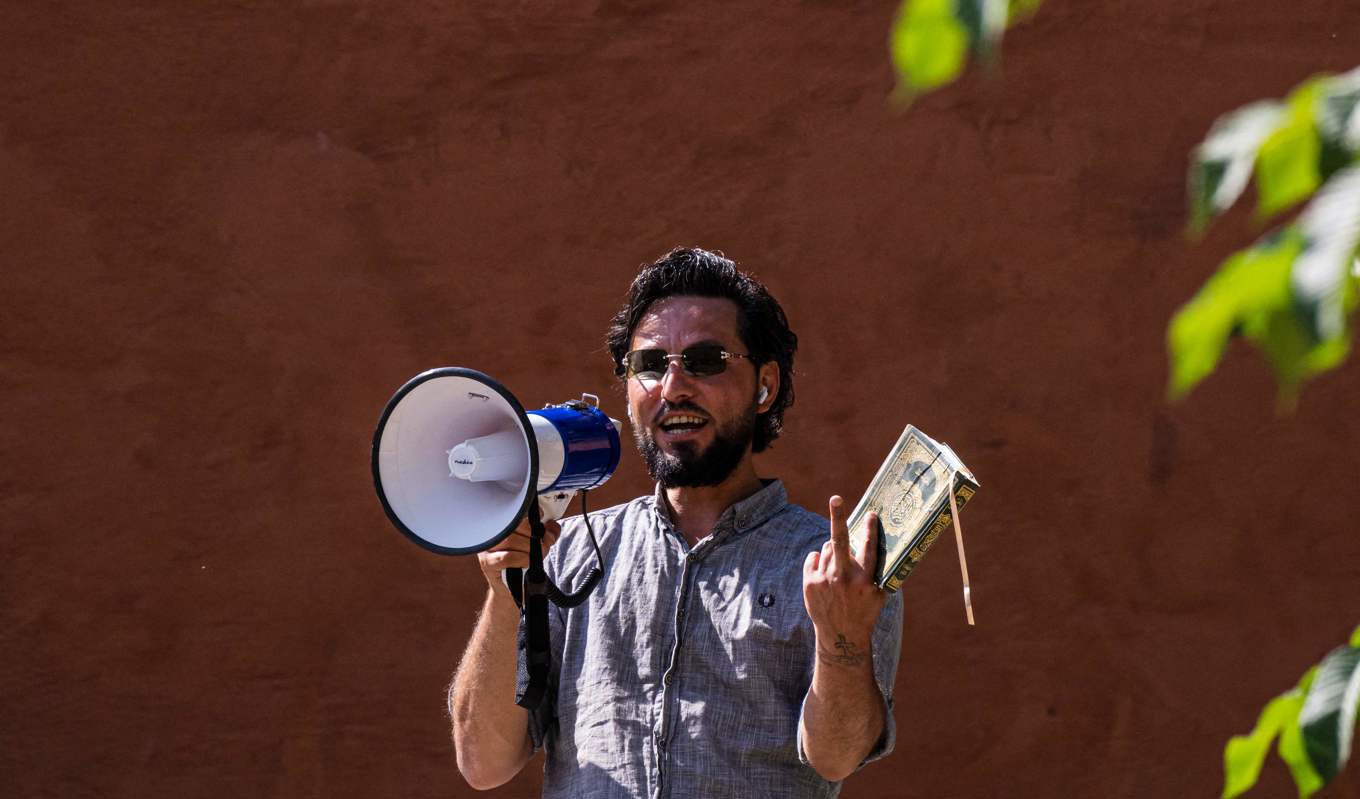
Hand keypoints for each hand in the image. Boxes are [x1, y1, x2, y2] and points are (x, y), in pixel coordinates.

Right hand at [477, 517, 560, 591]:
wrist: (510, 587)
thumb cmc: (521, 561)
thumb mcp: (537, 544)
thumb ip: (547, 533)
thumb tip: (553, 527)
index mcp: (501, 523)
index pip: (512, 510)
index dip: (529, 512)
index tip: (542, 515)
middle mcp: (491, 532)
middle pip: (512, 524)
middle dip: (534, 533)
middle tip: (546, 542)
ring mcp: (486, 547)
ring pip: (510, 540)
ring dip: (530, 547)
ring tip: (540, 554)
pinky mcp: (487, 563)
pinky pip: (506, 557)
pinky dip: (522, 558)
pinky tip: (527, 562)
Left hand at [802, 496, 886, 668]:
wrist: (840, 636)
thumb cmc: (865, 611)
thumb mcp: (879, 595)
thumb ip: (879, 572)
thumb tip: (878, 544)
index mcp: (865, 580)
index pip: (868, 549)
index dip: (870, 530)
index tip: (871, 514)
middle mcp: (844, 578)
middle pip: (840, 540)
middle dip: (838, 517)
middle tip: (836, 498)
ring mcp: (825, 580)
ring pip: (828, 547)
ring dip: (834, 549)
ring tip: (839, 568)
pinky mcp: (810, 582)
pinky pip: (813, 556)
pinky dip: (819, 559)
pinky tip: (826, 573)